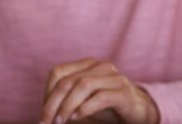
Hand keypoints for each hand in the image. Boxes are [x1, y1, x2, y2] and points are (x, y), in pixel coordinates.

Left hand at [41, 59, 159, 123]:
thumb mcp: (83, 101)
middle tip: (47, 123)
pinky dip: (85, 108)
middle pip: (68, 81)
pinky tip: (77, 117)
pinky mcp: (124, 92)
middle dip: (53, 104)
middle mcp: (101, 66)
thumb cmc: (106, 106)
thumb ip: (66, 100)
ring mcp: (114, 77)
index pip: (58, 73)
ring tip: (61, 121)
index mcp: (88, 64)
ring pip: (83, 85)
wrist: (138, 111)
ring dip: (67, 106)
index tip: (44, 115)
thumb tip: (43, 114)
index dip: (47, 94)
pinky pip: (101, 96)